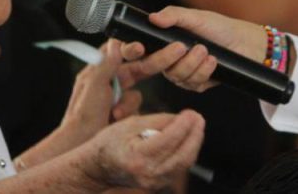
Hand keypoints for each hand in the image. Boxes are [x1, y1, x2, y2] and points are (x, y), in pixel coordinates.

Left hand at [59, 40, 141, 148]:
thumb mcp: (94, 86)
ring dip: (128, 103)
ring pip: (136, 93)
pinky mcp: (125, 114)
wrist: (81, 144)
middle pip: (134, 69)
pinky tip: (118, 119)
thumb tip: (116, 42)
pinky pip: (136, 109)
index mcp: (97, 72)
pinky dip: (129, 113)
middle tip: (172, 54)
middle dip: (150, 65)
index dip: (130, 48)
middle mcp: (108, 84)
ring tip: (116, 113)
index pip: (117, 52)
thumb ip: (107, 64)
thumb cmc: (81, 116)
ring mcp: (118, 100)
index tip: (141, 48)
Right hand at [87, 111, 204, 189]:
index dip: (183, 125)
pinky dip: (187, 152)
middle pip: (182, 156)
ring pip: (184, 163)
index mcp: (137, 157)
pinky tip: (188, 138)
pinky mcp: (159, 185)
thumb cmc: (111, 142)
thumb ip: (158, 121)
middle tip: (199, 118)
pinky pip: (179, 167)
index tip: (191, 112)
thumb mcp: (130, 123)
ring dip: (194, 143)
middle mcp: (148, 174)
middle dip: (195, 135)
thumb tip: (182, 118)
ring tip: (196, 125)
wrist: (99, 167)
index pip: (168, 141)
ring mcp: (154, 183)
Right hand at [119, 6, 268, 92]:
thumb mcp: (197, 17)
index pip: (143, 51)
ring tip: (207, 51)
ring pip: (176, 77)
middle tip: (189, 46)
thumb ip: (175, 16)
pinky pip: (192, 85)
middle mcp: (171, 58)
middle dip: (173, 58)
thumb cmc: (220, 27)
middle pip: (158, 67)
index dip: (136, 52)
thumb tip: (153, 17)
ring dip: (193, 64)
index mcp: (166, 41)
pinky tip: (214, 62)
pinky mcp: (198, 83)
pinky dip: (204, 72)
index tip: (142, 48)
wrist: (246, 43)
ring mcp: (184, 72)